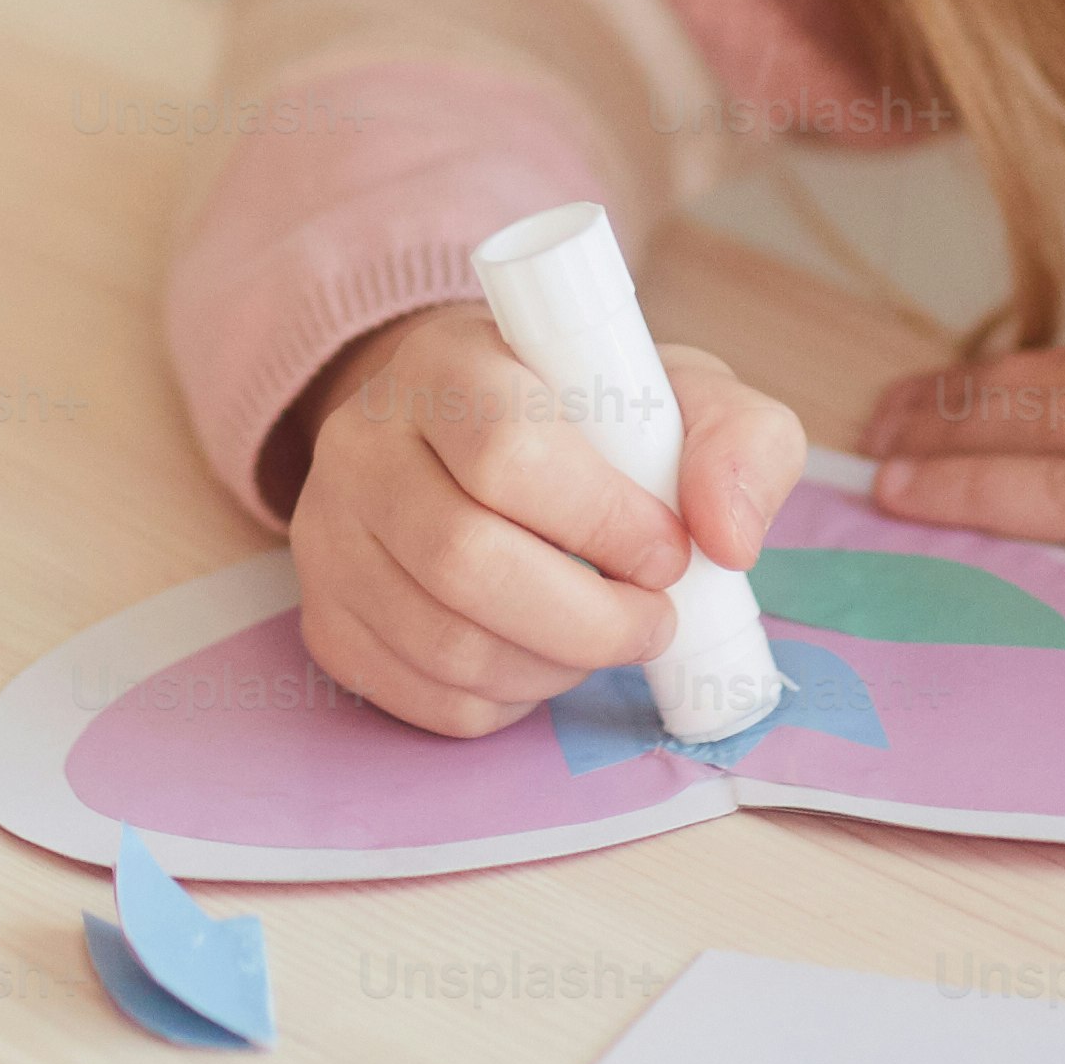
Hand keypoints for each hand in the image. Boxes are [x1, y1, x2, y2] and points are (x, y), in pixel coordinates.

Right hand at [286, 299, 808, 737]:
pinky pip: (424, 698)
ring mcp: (329, 536)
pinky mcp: (326, 620)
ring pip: (445, 644)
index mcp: (447, 364)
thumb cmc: (583, 417)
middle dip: (589, 619)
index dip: (603, 522)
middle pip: (465, 561)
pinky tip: (538, 656)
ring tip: (601, 635)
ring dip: (555, 666)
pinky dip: (507, 700)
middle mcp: (362, 443)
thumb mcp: (675, 395)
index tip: (669, 550)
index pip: (507, 449)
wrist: (460, 436)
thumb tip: (729, 538)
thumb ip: (738, 441)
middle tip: (650, 621)